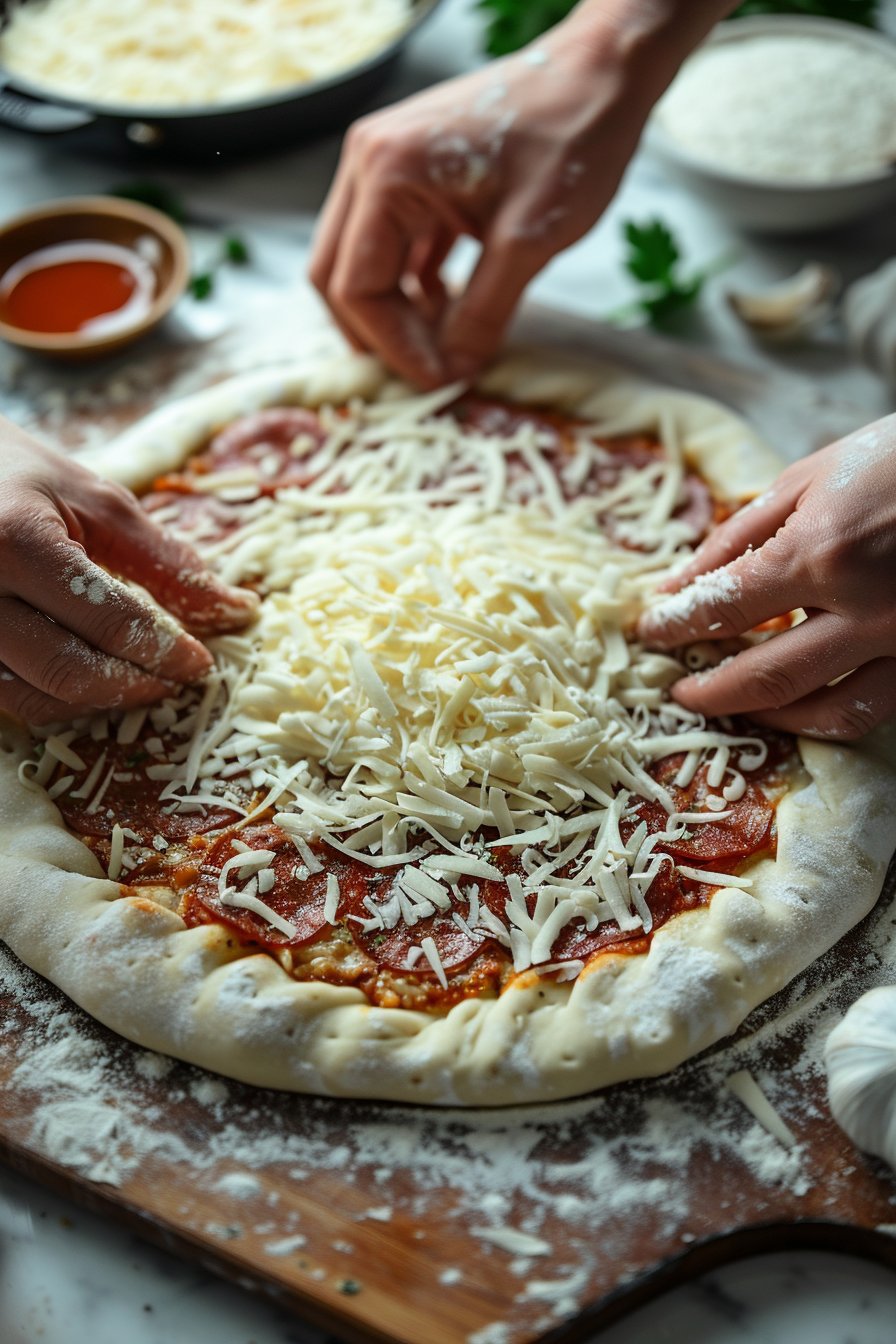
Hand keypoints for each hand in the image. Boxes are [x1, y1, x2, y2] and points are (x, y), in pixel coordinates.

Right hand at [0, 418, 257, 724]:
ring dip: (99, 701)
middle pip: (70, 672)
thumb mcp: (94, 499)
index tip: (201, 662)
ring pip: (37, 700)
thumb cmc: (15, 474)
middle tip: (177, 679)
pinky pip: (8, 699)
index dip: (166, 650)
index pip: (109, 621)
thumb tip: (232, 609)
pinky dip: (59, 700)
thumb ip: (163, 560)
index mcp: (17, 543)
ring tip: (141, 680)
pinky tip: (93, 680)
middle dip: (136, 684)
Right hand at [310, 18, 664, 385]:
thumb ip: (483, 314)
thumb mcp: (529, 242)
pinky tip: (452, 311)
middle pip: (340, 276)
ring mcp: (387, 165)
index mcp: (386, 173)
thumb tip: (453, 372)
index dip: (393, 347)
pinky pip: (395, 245)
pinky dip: (414, 286)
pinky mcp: (414, 174)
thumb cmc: (572, 138)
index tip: (439, 381)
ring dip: (397, 313)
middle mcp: (370, 163)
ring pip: (363, 263)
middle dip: (381, 335)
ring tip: (445, 349)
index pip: (356, 287)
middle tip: (430, 374)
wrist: (604, 75)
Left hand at [637, 416, 895, 739]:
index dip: (675, 625)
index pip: (722, 608)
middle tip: (678, 691)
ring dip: (770, 718)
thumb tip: (682, 581)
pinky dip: (829, 715)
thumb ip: (741, 535)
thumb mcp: (811, 476)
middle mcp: (863, 609)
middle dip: (709, 691)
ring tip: (737, 705)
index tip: (651, 632)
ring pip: (827, 712)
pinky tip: (801, 703)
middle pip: (764, 677)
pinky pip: (875, 706)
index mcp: (821, 553)